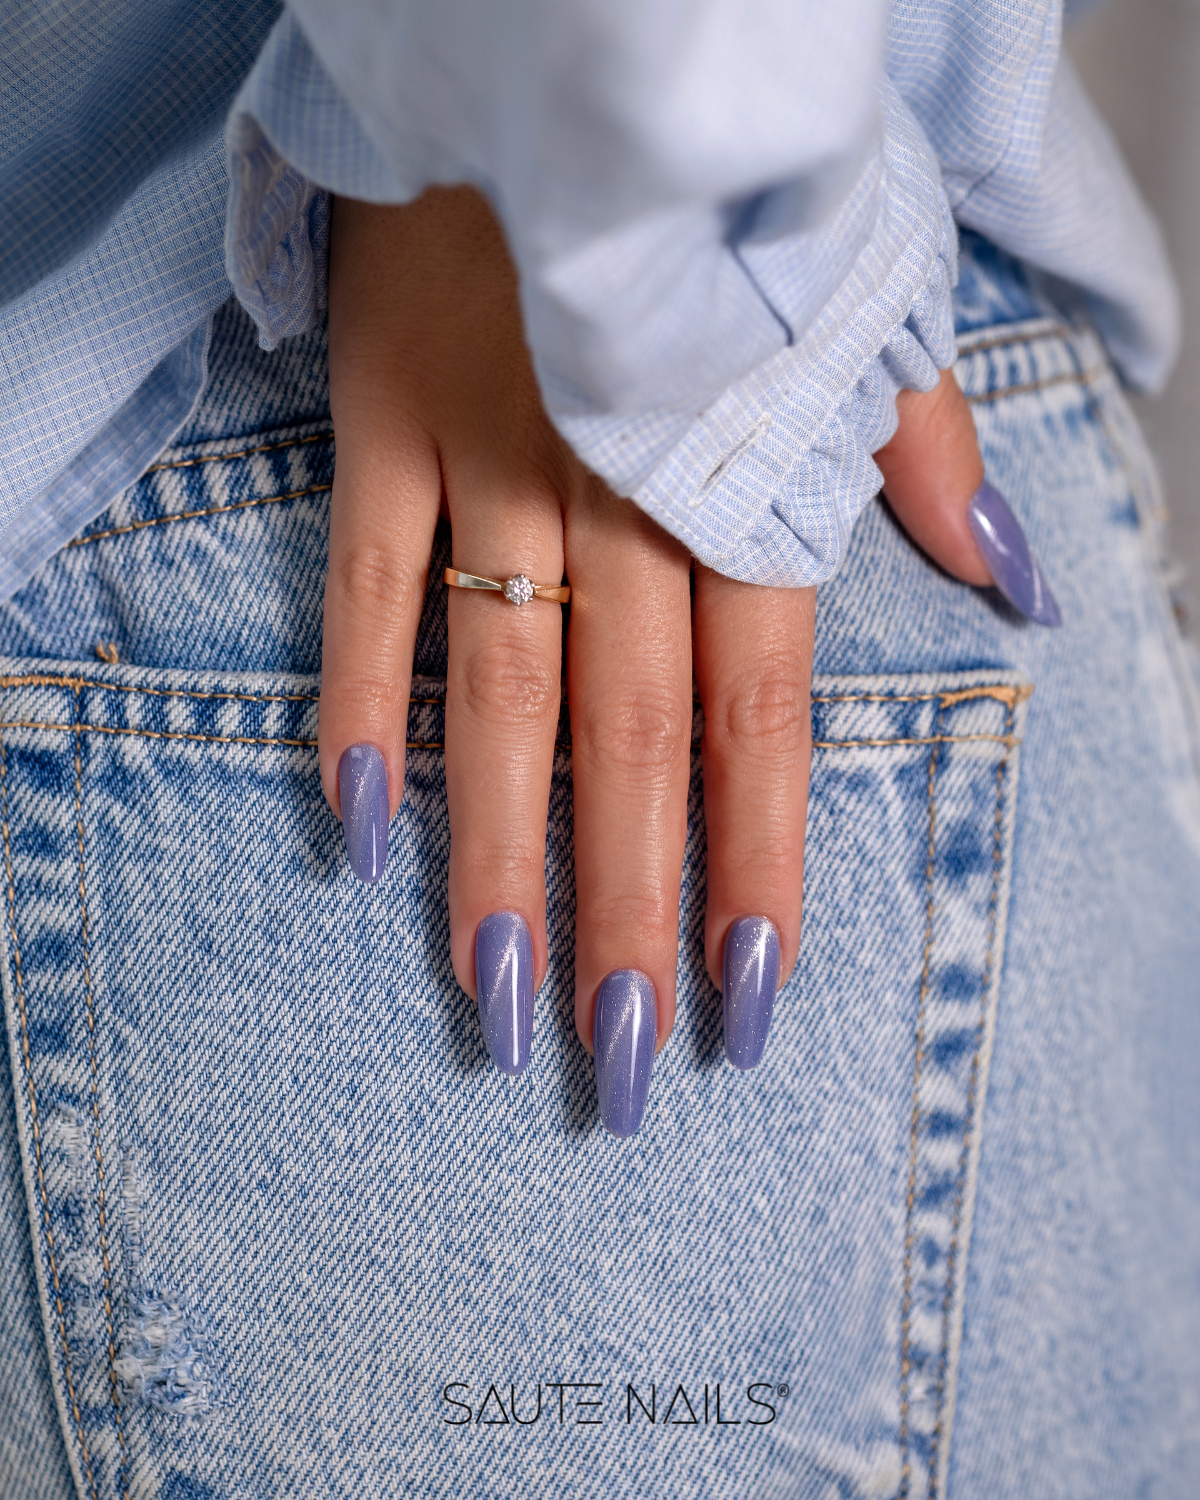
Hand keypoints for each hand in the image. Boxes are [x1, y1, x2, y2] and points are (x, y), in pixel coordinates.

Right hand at [319, 186, 1055, 1139]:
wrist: (561, 64)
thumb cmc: (718, 214)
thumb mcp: (856, 304)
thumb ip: (922, 453)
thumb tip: (1008, 586)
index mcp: (740, 477)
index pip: (761, 715)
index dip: (757, 861)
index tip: (747, 999)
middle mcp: (620, 491)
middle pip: (632, 742)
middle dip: (631, 911)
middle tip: (621, 1065)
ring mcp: (492, 459)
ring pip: (501, 693)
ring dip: (497, 859)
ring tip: (503, 1003)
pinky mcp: (382, 420)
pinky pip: (363, 580)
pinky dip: (358, 698)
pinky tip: (355, 830)